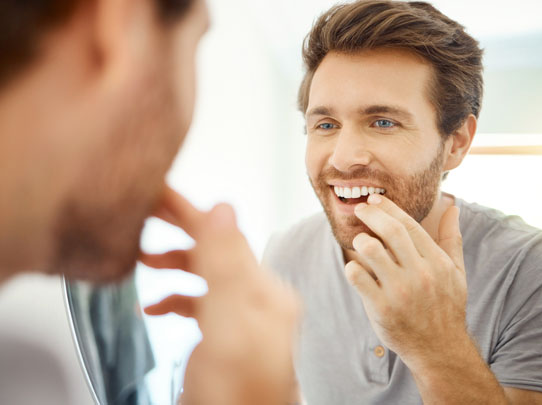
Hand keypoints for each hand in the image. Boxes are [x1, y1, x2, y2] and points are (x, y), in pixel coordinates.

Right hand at [141, 186, 298, 404]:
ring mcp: (241, 319)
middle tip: (142, 213)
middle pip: (213, 250)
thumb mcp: (229, 326)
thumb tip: (223, 209)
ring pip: (204, 274)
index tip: (156, 191)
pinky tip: (155, 305)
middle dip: (177, 230)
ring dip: (174, 262)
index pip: (224, 236)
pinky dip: (175, 298)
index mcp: (265, 292)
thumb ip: (225, 267)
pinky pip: (198, 305)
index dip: (187, 211)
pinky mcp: (224, 338)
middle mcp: (258, 300)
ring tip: (142, 257)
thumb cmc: (240, 396)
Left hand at [345, 194, 466, 368]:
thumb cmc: (446, 306)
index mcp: (437, 262)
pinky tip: (355, 268)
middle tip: (359, 209)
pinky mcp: (381, 308)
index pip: (409, 224)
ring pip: (371, 250)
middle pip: (390, 231)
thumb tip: (453, 208)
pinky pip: (357, 276)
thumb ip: (452, 238)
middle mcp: (420, 274)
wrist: (439, 349)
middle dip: (371, 214)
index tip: (374, 200)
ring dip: (360, 240)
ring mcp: (400, 291)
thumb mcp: (456, 272)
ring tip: (360, 241)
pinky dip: (352, 267)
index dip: (388, 208)